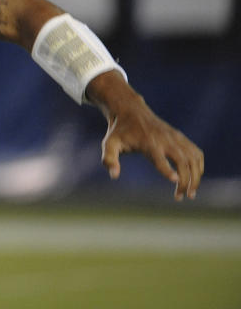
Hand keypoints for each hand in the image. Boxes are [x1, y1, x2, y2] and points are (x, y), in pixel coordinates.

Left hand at [88, 71, 203, 199]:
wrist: (131, 110)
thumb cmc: (119, 131)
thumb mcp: (109, 143)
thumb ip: (109, 159)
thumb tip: (114, 176)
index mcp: (148, 142)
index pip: (160, 158)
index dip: (167, 170)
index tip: (175, 181)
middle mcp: (165, 140)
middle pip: (182, 160)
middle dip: (186, 180)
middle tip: (181, 197)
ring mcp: (175, 137)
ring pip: (193, 158)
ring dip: (196, 176)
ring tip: (190, 194)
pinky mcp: (180, 137)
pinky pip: (196, 153)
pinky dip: (199, 166)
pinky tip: (194, 178)